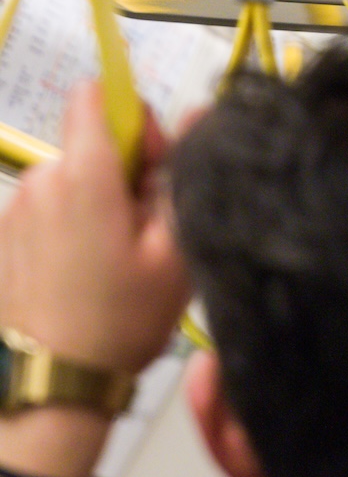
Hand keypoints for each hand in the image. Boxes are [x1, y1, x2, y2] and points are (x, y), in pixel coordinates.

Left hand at [0, 84, 190, 476]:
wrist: (56, 382)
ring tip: (118, 259)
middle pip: (94, 143)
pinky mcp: (6, 236)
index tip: (158, 165)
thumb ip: (185, 173)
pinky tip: (89, 272)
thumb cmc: (122, 318)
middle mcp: (43, 180)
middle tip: (147, 230)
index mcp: (85, 175)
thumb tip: (200, 113)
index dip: (138, 118)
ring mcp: (17, 209)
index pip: (100, 94)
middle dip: (125, 172)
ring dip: (100, 202)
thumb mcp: (177, 248)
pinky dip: (74, 227)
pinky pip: (52, 208)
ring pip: (75, 178)